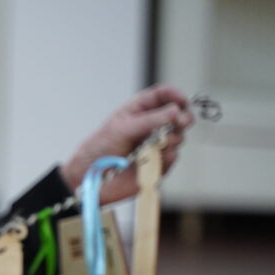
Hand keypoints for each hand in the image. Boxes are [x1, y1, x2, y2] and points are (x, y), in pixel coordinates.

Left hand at [60, 84, 194, 204]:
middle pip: (179, 115)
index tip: (183, 101)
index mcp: (139, 111)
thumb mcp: (122, 129)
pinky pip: (173, 157)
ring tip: (155, 145)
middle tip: (179, 123)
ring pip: (179, 136)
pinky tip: (153, 159)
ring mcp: (156, 145)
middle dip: (183, 118)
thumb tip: (175, 111)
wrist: (91, 179)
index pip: (163, 95)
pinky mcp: (158, 163)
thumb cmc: (99, 149)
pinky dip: (167, 156)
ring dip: (173, 139)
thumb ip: (150, 120)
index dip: (175, 95)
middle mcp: (151, 126)